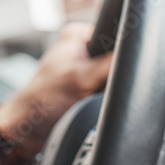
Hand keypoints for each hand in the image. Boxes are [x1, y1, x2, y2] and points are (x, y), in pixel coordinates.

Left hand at [0, 23, 112, 160]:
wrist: (30, 128)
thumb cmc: (43, 100)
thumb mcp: (83, 78)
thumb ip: (111, 65)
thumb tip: (134, 59)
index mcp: (78, 35)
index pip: (114, 38)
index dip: (120, 57)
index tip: (113, 73)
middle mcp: (81, 50)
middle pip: (115, 61)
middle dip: (113, 79)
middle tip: (96, 89)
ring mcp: (84, 70)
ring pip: (112, 80)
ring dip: (107, 92)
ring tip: (90, 98)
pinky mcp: (86, 89)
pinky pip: (106, 93)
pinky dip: (102, 101)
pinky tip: (90, 105)